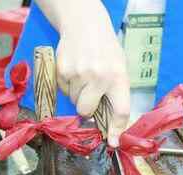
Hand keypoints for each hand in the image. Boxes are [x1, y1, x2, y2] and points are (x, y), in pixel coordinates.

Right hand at [54, 5, 129, 146]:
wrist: (84, 24)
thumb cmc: (105, 49)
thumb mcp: (119, 67)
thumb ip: (116, 93)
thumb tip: (110, 123)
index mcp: (118, 78)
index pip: (120, 111)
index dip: (116, 129)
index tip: (113, 142)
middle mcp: (99, 77)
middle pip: (87, 111)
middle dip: (87, 109)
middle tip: (90, 94)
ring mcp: (79, 74)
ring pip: (74, 101)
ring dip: (77, 94)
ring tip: (83, 74)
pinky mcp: (62, 70)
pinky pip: (64, 90)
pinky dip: (68, 84)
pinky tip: (74, 69)